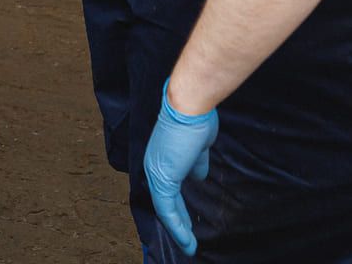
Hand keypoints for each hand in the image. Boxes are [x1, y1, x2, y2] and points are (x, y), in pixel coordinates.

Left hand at [143, 81, 218, 256]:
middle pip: (164, 202)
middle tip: (187, 239)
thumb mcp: (198, 147)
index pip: (167, 189)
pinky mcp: (162, 179)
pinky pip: (168, 210)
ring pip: (165, 210)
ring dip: (179, 230)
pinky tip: (188, 241)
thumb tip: (198, 176)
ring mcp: (155, 173)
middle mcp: (153, 166)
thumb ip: (196, 163)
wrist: (191, 106)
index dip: (177, 207)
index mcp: (161, 158)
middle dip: (177, 222)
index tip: (187, 220)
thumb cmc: (195, 119)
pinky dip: (178, 228)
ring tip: (190, 245)